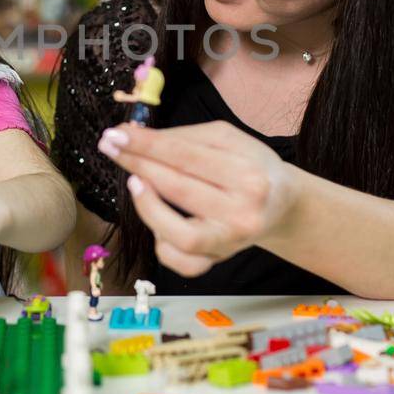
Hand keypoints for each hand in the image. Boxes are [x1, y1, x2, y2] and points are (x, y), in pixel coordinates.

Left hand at [97, 121, 303, 277]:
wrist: (282, 204)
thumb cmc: (251, 165)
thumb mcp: (228, 139)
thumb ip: (184, 137)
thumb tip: (135, 137)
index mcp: (249, 175)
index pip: (185, 156)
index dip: (146, 145)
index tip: (116, 134)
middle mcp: (243, 212)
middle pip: (178, 189)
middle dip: (138, 165)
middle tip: (111, 148)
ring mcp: (230, 242)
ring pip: (176, 233)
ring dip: (146, 205)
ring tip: (133, 181)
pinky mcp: (219, 260)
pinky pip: (180, 260)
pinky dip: (160, 240)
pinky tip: (156, 216)